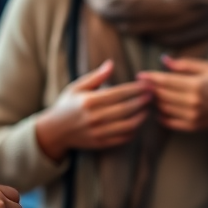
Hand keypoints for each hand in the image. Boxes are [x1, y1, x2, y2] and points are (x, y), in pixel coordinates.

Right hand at [35, 60, 151, 160]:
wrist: (54, 131)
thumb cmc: (66, 105)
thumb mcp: (77, 87)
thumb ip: (96, 77)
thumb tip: (111, 64)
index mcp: (90, 101)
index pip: (118, 93)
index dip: (135, 89)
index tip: (147, 84)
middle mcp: (95, 117)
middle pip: (125, 109)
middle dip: (142, 101)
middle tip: (153, 95)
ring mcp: (98, 132)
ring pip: (126, 125)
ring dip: (141, 117)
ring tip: (148, 109)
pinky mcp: (100, 143)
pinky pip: (121, 138)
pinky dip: (132, 132)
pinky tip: (137, 124)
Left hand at [136, 55, 207, 141]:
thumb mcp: (207, 68)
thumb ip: (185, 64)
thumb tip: (164, 59)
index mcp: (196, 85)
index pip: (167, 81)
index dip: (151, 77)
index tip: (140, 75)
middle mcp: (193, 101)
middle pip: (162, 94)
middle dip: (149, 88)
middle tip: (141, 84)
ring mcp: (192, 115)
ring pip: (164, 108)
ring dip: (154, 101)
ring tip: (150, 94)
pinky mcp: (192, 126)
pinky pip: (169, 122)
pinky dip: (161, 116)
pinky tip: (158, 109)